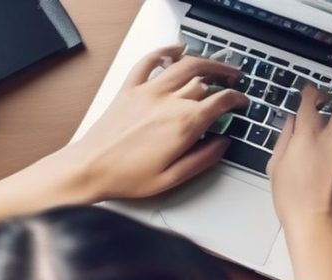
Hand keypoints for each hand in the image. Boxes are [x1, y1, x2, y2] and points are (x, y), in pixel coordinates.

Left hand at [54, 45, 249, 201]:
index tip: (241, 102)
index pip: (221, 101)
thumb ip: (203, 159)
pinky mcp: (130, 89)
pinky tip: (176, 50)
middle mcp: (168, 102)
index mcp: (183, 125)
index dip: (237, 99)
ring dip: (205, 61)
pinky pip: (149, 61)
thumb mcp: (173, 179)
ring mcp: (148, 91)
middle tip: (233, 81)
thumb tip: (222, 144)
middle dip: (224, 79)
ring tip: (216, 65)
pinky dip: (165, 51)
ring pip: (184, 65)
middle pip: (205, 81)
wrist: (90, 168)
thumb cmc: (126, 177)